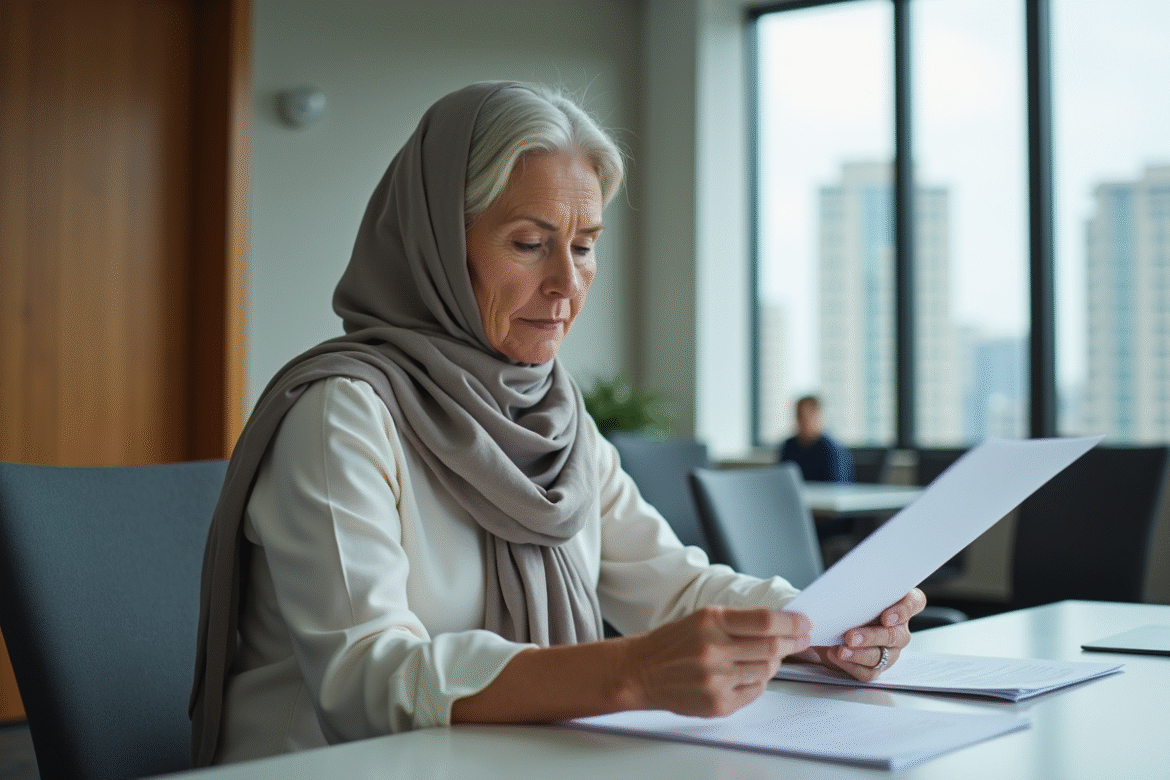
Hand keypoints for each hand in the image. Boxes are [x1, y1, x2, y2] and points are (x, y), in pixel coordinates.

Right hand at [622, 607, 811, 716]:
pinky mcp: (718, 703)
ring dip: (773, 662)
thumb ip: (740, 621)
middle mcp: (713, 650)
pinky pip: (755, 690)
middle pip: (772, 647)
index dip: (792, 622)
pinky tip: (746, 673)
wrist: (641, 671)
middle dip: (792, 642)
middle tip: (801, 639)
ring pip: (767, 670)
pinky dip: (757, 681)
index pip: (766, 621)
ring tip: (766, 656)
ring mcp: (716, 680)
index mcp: (711, 621)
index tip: (804, 623)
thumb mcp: (703, 618)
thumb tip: (782, 624)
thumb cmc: (673, 643)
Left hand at [808, 588, 925, 680]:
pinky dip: (852, 665)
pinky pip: (869, 672)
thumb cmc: (845, 606)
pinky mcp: (876, 667)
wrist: (830, 628)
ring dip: (860, 654)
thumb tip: (841, 588)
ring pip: (881, 655)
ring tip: (841, 650)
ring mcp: (890, 650)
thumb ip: (856, 591)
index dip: (904, 610)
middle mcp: (898, 629)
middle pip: (895, 635)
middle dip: (872, 637)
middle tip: (850, 637)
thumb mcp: (850, 594)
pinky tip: (837, 656)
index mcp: (899, 605)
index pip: (914, 602)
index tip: (887, 617)